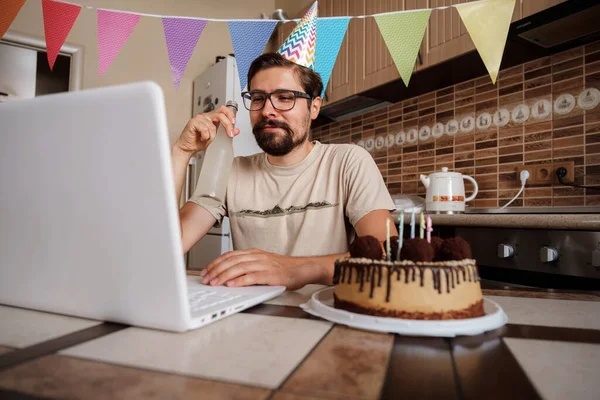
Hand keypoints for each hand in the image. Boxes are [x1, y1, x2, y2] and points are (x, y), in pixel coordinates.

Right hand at [174, 105, 239, 154]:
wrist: (188, 148)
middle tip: (230, 134)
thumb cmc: (199, 142)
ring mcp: (199, 118)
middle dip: (228, 125)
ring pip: (213, 126)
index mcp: (212, 117)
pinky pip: (204, 129)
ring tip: (207, 140)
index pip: (223, 109)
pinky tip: (201, 138)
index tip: (234, 122)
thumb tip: (237, 131)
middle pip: (220, 115)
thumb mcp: (217, 138)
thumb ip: (226, 132)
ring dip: (212, 137)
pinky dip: (205, 137)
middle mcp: (206, 116)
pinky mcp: (193, 122)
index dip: (230, 114)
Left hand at [199, 248, 321, 289]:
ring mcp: (263, 265)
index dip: (215, 263)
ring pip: (239, 268)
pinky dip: (240, 281)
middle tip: (206, 279)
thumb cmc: (283, 268)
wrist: (302, 269)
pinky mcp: (270, 275)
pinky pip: (252, 277)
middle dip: (216, 270)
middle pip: (231, 261)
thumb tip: (228, 275)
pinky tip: (231, 285)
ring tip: (214, 283)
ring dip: (224, 276)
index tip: (206, 271)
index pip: (229, 255)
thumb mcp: (262, 263)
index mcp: (253, 253)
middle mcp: (257, 257)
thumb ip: (247, 266)